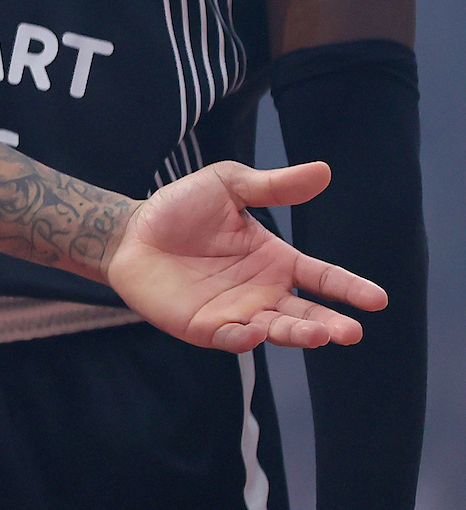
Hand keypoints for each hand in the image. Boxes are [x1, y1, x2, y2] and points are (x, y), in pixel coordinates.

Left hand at [104, 160, 385, 351]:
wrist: (129, 231)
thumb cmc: (180, 208)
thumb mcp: (228, 186)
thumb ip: (273, 186)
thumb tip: (323, 171)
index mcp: (276, 260)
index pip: (322, 277)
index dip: (350, 288)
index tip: (378, 299)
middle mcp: (263, 292)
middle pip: (306, 314)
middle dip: (330, 325)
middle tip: (351, 332)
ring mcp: (236, 312)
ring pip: (276, 331)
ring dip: (297, 335)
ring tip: (318, 334)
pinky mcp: (205, 327)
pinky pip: (232, 338)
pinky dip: (246, 338)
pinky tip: (256, 331)